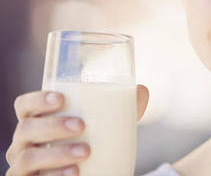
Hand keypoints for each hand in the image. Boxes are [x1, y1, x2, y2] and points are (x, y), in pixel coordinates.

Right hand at [5, 84, 148, 175]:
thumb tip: (141, 90)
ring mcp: (23, 166)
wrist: (86, 175)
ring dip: (56, 153)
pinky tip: (75, 173)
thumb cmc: (88, 143)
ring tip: (86, 152)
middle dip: (52, 126)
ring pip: (27, 157)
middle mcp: (24, 142)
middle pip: (25, 129)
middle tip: (81, 126)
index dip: (36, 99)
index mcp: (37, 120)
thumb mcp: (102, 126)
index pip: (24, 105)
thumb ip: (120, 108)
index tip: (61, 98)